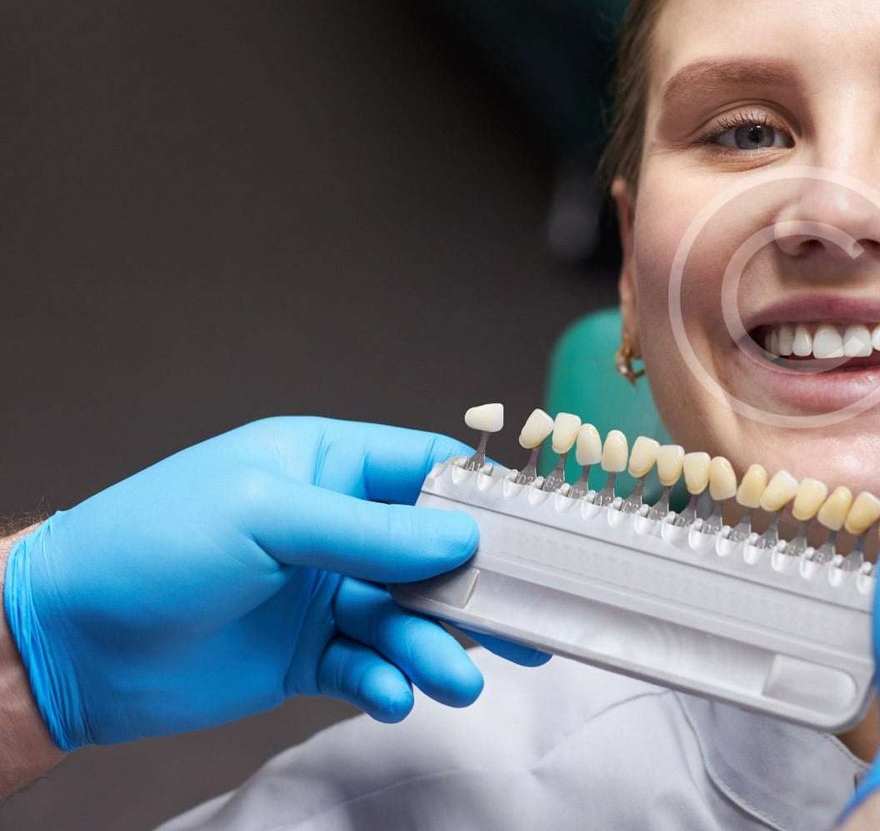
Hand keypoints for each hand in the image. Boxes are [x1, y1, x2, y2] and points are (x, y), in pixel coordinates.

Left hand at [2, 416, 544, 750]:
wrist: (67, 643)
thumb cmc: (146, 546)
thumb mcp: (265, 515)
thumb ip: (370, 531)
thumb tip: (461, 537)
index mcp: (324, 464)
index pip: (425, 470)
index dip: (481, 498)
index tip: (534, 532)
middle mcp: (333, 527)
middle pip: (432, 554)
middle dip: (477, 590)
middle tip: (525, 623)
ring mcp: (321, 593)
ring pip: (407, 619)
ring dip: (436, 648)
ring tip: (453, 680)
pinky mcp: (305, 656)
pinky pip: (369, 667)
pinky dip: (388, 683)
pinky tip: (393, 694)